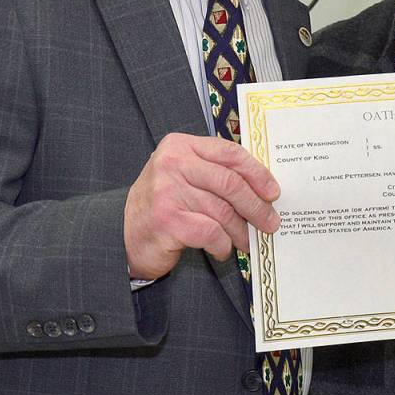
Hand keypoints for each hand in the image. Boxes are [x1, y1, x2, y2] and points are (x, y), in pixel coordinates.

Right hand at [124, 133, 280, 280]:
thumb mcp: (183, 176)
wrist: (122, 233)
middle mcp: (172, 163)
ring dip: (241, 230)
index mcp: (180, 146)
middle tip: (270, 221)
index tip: (273, 191)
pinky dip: (222, 245)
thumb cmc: (161, 204)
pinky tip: (222, 249)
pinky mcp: (168, 220)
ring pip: (223, 210)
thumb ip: (214, 173)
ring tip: (248, 241)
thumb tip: (261, 188)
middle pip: (229, 182)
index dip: (256, 172)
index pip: (228, 152)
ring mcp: (168, 191)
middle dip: (256, 205)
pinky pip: (211, 232)